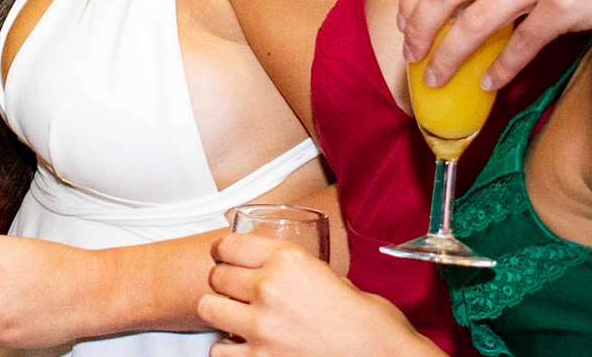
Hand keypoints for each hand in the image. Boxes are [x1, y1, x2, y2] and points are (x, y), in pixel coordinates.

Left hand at [199, 234, 435, 356]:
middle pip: (216, 276)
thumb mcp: (332, 276)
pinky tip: (243, 346)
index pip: (228, 245)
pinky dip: (228, 349)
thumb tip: (283, 275)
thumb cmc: (367, 321)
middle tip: (235, 291)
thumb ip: (300, 272)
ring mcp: (261, 326)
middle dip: (224, 283)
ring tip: (235, 317)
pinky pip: (219, 350)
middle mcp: (270, 287)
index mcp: (288, 259)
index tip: (223, 257)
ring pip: (209, 308)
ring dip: (220, 312)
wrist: (382, 355)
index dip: (223, 251)